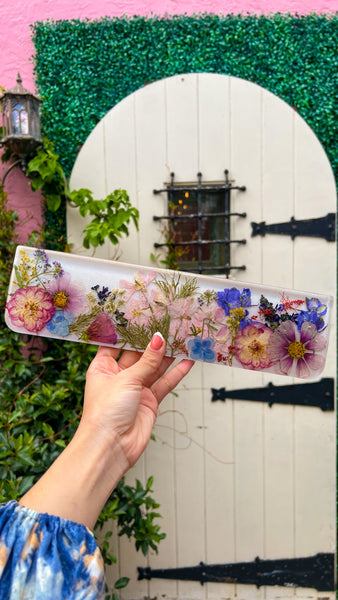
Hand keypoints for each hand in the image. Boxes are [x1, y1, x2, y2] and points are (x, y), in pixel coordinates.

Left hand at [81, 332, 194, 467]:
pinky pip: (164, 383)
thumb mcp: (126, 379)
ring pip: (155, 367)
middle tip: (169, 326)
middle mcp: (119, 376)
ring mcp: (135, 389)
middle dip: (153, 342)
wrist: (111, 447)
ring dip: (168, 356)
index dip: (129, 331)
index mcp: (103, 367)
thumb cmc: (104, 414)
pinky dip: (176, 373)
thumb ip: (147, 360)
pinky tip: (187, 363)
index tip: (143, 317)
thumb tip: (158, 340)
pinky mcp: (149, 401)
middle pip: (139, 354)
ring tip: (183, 340)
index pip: (117, 344)